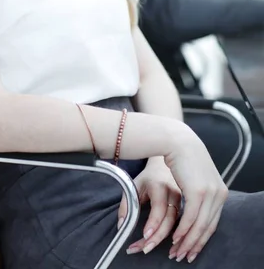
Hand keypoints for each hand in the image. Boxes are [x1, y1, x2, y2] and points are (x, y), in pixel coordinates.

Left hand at [118, 157, 181, 255]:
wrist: (164, 168)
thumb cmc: (147, 179)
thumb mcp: (133, 187)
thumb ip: (126, 205)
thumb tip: (122, 226)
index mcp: (158, 185)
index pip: (158, 206)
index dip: (153, 223)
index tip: (145, 236)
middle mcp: (173, 192)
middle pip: (169, 219)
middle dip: (157, 237)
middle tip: (145, 249)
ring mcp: (183, 199)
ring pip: (178, 224)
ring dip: (168, 241)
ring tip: (154, 250)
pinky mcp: (187, 206)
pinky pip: (184, 224)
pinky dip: (178, 238)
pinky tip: (172, 248)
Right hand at [163, 124, 227, 262]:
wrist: (177, 140)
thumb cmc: (183, 156)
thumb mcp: (196, 176)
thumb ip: (200, 190)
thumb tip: (196, 204)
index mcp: (220, 191)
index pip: (213, 222)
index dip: (202, 238)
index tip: (191, 249)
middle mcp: (219, 193)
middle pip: (208, 227)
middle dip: (194, 244)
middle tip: (183, 256)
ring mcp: (210, 193)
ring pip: (200, 225)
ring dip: (187, 241)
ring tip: (176, 251)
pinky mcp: (198, 192)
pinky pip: (191, 218)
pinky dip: (183, 230)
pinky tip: (175, 238)